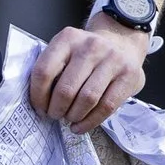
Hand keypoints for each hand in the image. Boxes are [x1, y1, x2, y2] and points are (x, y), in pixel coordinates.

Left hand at [29, 17, 146, 132]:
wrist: (121, 42)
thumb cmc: (86, 54)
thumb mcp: (66, 50)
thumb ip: (52, 68)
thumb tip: (36, 101)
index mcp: (68, 38)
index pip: (44, 71)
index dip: (38, 95)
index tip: (39, 108)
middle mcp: (91, 46)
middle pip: (66, 89)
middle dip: (56, 109)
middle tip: (54, 115)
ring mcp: (112, 59)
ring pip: (87, 99)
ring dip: (73, 115)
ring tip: (69, 119)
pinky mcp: (129, 74)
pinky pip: (106, 106)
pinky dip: (90, 121)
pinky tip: (81, 126)